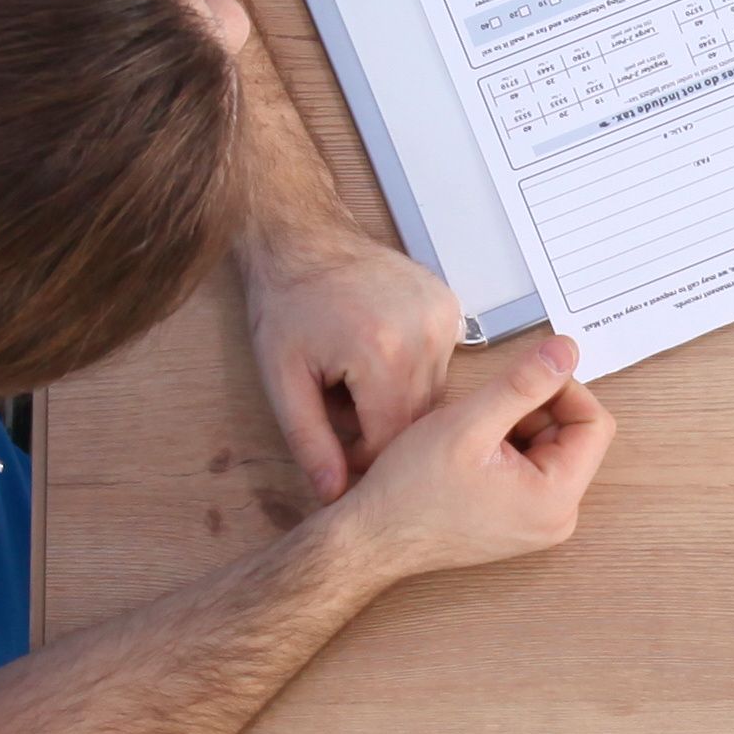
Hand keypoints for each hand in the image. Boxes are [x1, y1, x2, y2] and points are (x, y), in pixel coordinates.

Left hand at [240, 221, 465, 499]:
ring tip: (358, 381)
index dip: (363, 459)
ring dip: (398, 402)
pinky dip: (412, 373)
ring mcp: (444, 316)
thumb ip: (309, 440)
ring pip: (433, 395)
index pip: (391, 441)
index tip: (339, 454)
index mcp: (382, 354)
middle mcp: (424, 333)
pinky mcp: (452, 306)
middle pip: (417, 420)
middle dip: (380, 429)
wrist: (305, 241)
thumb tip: (333, 492)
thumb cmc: (287, 307)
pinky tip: (379, 355)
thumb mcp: (282, 381)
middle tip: (342, 414)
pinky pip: (441, 365)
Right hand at [332, 329, 614, 579]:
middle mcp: (558, 518)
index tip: (520, 379)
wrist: (370, 537)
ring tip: (470, 435)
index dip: (562, 389)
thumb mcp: (470, 422)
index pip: (595, 423)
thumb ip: (525, 382)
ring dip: (517, 426)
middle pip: (574, 435)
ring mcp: (539, 522)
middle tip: (483, 412)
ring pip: (549, 447)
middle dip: (534, 410)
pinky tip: (469, 453)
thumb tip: (568, 348)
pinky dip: (506, 447)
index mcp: (557, 498)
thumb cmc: (411, 487)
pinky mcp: (519, 520)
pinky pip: (531, 467)